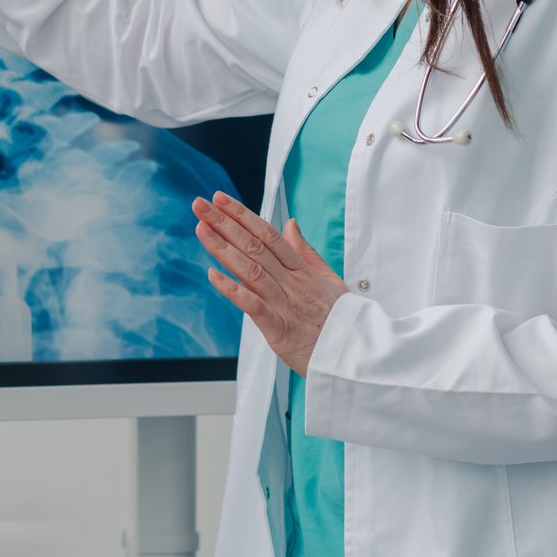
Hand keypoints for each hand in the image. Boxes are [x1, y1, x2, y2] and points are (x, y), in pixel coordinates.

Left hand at [192, 192, 345, 375]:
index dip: (243, 215)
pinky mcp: (279, 330)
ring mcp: (285, 304)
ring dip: (223, 249)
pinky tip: (213, 275)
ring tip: (202, 229)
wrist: (355, 357)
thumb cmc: (342, 321)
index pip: (268, 235)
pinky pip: (253, 306)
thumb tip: (290, 224)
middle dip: (225, 223)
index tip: (221, 200)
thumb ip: (306, 252)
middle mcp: (291, 283)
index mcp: (302, 270)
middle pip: (255, 246)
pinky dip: (233, 290)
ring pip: (251, 270)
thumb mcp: (330, 279)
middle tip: (201, 205)